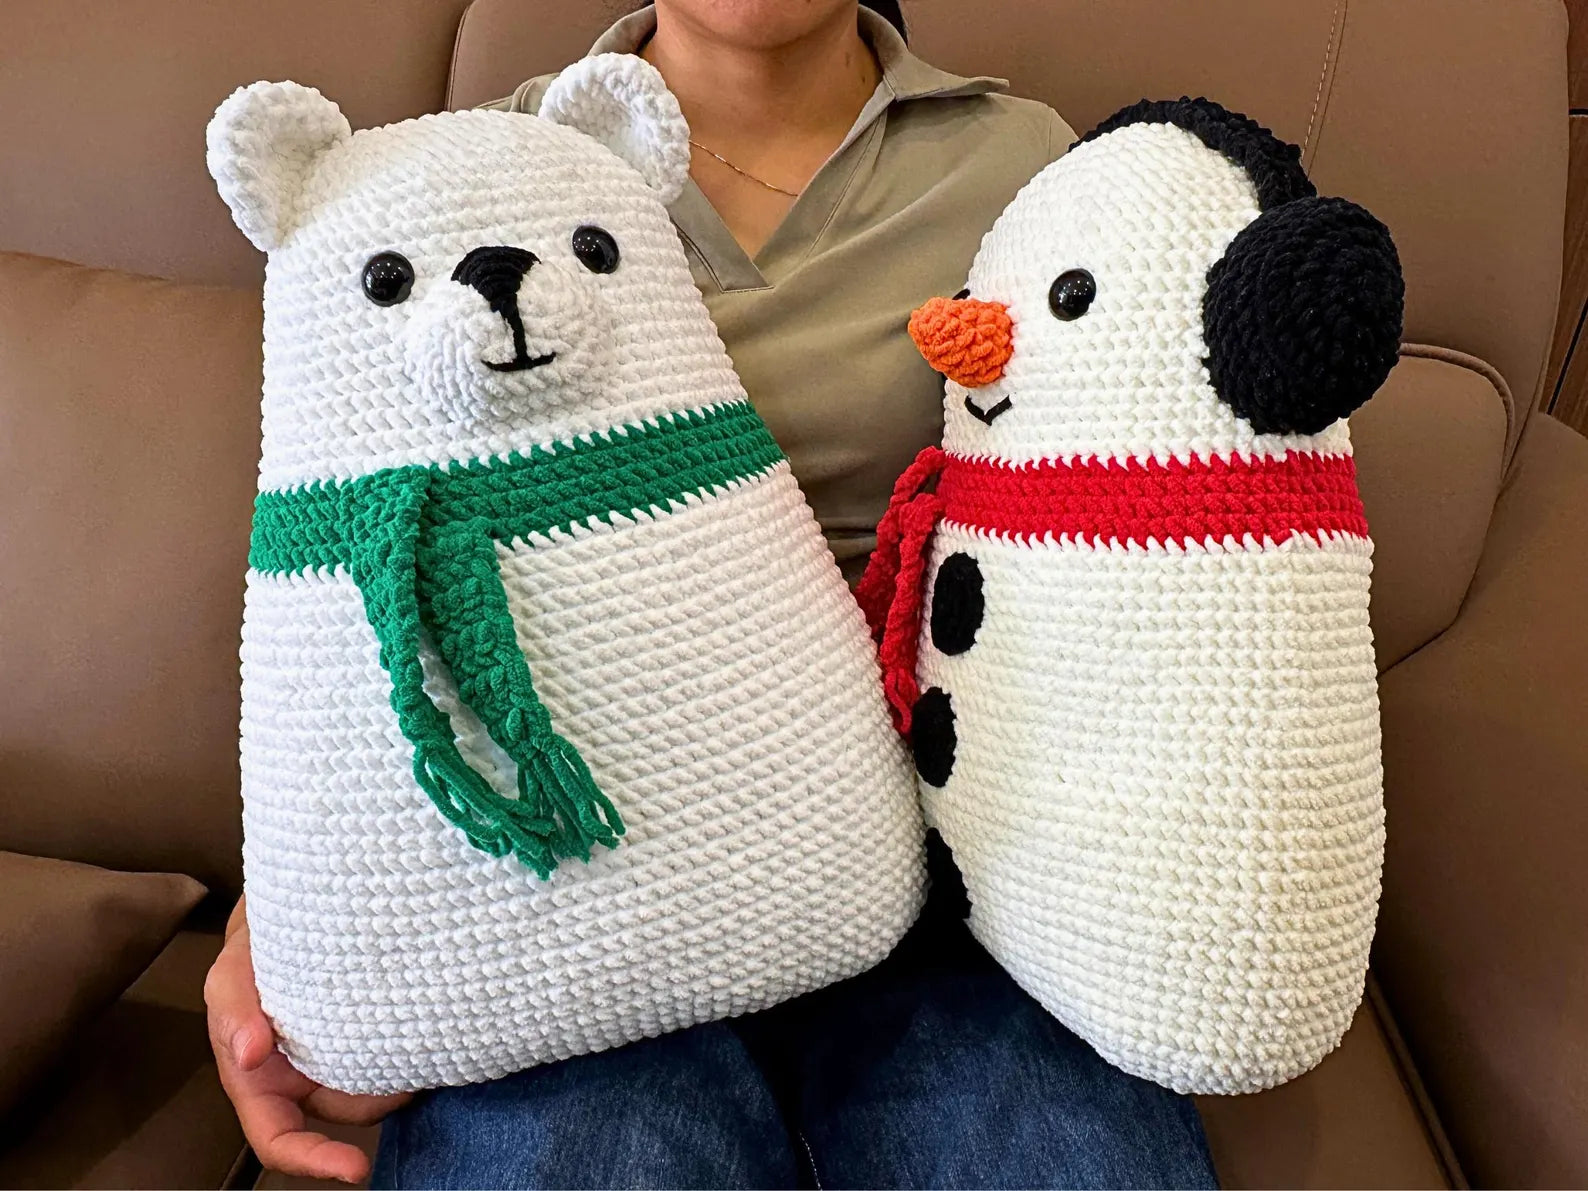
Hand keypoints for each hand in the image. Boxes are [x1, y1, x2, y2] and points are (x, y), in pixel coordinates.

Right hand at [205, 896, 410, 1183]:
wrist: (294, 913)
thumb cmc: (253, 949)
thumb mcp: (231, 972)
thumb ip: (232, 1009)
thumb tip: (249, 1056)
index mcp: (261, 1081)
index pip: (280, 1139)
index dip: (313, 1160)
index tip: (356, 1168)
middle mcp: (304, 1077)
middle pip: (348, 1110)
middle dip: (378, 1098)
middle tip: (408, 1066)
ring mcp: (344, 1056)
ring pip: (380, 1083)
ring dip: (401, 1068)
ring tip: (417, 1030)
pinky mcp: (377, 1031)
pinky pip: (401, 1051)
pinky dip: (413, 1043)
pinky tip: (422, 1019)